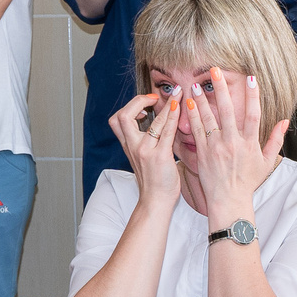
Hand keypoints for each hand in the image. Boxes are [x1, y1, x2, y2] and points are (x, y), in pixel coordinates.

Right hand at [106, 89, 181, 206]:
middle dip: (138, 101)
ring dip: (166, 105)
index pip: (117, 120)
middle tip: (154, 98)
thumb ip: (144, 140)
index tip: (147, 105)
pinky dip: (172, 116)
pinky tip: (179, 107)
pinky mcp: (160, 157)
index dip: (131, 107)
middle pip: (123, 116)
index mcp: (128, 146)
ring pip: (151, 122)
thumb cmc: (154, 181)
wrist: (156, 202)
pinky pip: (165, 131)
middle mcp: (133, 147)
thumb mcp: (142, 157)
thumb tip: (155, 122)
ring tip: (177, 94)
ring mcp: (145, 152)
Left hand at [190, 67, 284, 222]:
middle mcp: (233, 143)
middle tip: (215, 71)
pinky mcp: (203, 153)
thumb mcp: (267, 162)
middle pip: (228, 111)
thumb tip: (285, 121)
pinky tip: (189, 103)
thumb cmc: (248, 182)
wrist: (229, 201)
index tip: (251, 78)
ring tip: (195, 83)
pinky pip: (197, 131)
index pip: (253, 114)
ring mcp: (216, 148)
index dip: (253, 95)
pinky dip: (192, 116)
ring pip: (209, 118)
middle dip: (221, 89)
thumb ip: (276, 140)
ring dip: (202, 99)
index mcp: (250, 144)